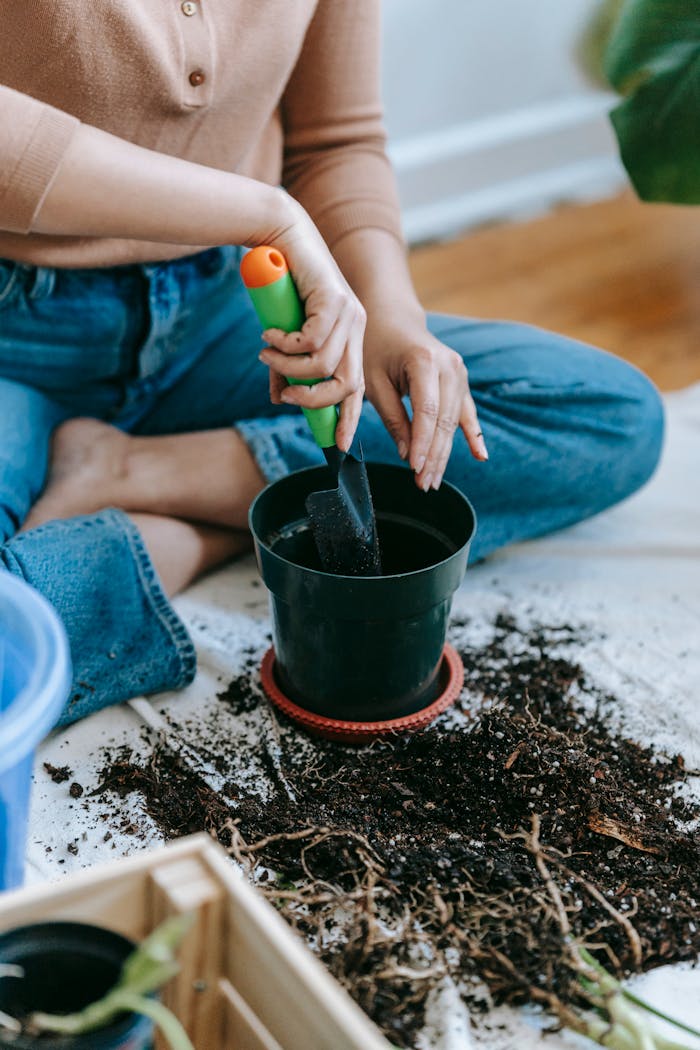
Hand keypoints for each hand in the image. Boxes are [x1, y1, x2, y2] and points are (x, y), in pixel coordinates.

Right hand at [256, 200, 366, 451]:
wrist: (281, 237)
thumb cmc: (283, 286)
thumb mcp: (285, 335)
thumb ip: (286, 367)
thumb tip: (281, 398)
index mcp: (352, 339)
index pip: (357, 388)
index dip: (347, 418)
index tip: (336, 446)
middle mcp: (358, 328)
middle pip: (347, 384)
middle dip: (313, 399)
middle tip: (283, 394)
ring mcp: (350, 313)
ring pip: (324, 365)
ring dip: (288, 368)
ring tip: (266, 351)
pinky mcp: (336, 300)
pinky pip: (312, 342)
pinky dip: (285, 345)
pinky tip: (269, 333)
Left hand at [363, 314, 487, 490]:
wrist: (393, 319)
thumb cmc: (376, 349)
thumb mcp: (374, 382)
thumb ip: (393, 418)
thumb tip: (408, 455)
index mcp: (424, 361)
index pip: (427, 410)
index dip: (423, 442)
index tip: (415, 468)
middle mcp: (449, 365)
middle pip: (444, 420)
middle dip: (434, 455)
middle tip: (423, 484)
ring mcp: (459, 373)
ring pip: (454, 422)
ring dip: (445, 453)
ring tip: (432, 480)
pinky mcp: (461, 381)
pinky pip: (468, 413)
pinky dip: (473, 435)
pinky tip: (480, 456)